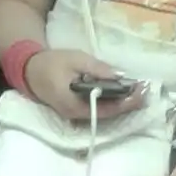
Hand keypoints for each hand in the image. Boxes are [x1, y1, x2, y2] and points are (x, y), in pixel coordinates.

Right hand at [25, 48, 144, 121]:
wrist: (30, 70)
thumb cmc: (52, 63)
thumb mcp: (75, 59)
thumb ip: (97, 68)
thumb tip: (119, 76)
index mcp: (74, 105)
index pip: (106, 108)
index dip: (125, 101)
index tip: (140, 91)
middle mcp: (76, 115)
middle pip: (108, 113)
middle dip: (128, 103)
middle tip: (145, 91)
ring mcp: (76, 115)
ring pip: (104, 112)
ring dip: (121, 103)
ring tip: (137, 91)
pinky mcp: (77, 110)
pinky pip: (98, 109)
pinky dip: (111, 101)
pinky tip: (122, 92)